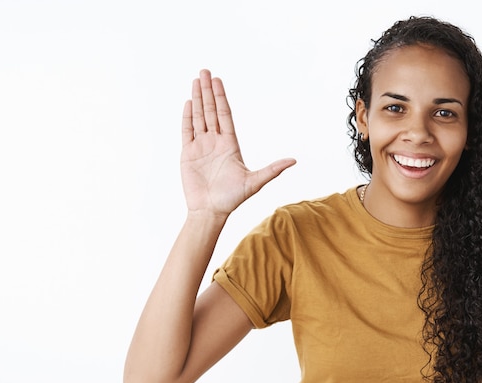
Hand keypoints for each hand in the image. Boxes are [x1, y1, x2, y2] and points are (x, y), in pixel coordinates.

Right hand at [181, 69, 295, 218]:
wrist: (211, 211)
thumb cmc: (233, 198)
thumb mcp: (255, 182)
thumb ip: (273, 169)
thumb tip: (294, 160)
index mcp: (230, 144)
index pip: (225, 115)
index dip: (221, 97)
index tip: (218, 80)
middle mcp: (215, 142)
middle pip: (210, 110)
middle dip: (208, 91)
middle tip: (204, 71)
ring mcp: (201, 146)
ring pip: (198, 117)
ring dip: (197, 99)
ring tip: (195, 81)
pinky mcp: (188, 154)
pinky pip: (187, 131)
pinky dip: (187, 117)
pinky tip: (188, 102)